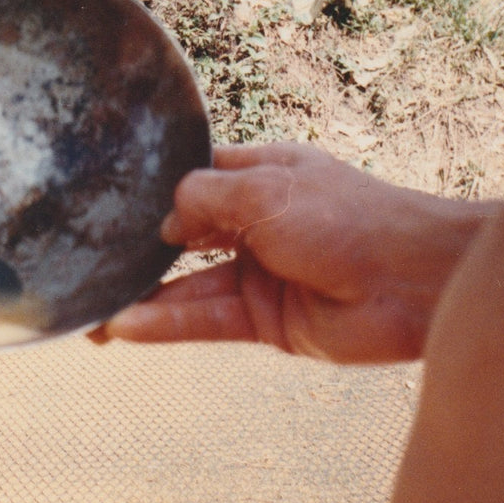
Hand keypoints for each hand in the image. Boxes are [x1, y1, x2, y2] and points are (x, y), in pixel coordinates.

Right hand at [90, 142, 497, 362]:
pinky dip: (167, 324)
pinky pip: (205, 321)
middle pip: (183, 238)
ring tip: (94, 315)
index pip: (194, 178)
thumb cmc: (348, 217)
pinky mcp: (265, 320)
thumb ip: (202, 199)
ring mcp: (258, 272)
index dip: (156, 191)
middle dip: (139, 253)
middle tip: (88, 265)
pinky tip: (126, 328)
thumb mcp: (263, 190)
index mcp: (260, 174)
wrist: (415, 281)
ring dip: (144, 299)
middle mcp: (255, 222)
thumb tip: (163, 223)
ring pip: (187, 286)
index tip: (110, 204)